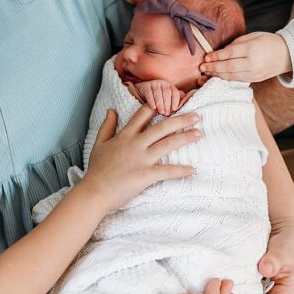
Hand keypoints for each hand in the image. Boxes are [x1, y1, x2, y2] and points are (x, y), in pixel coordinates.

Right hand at [84, 104, 199, 210]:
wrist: (95, 191)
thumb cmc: (96, 170)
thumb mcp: (99, 144)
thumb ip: (107, 126)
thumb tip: (111, 110)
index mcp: (125, 136)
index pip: (143, 115)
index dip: (157, 106)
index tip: (170, 101)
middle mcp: (136, 144)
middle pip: (162, 126)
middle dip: (181, 119)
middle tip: (197, 116)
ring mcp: (142, 159)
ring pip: (168, 143)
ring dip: (186, 138)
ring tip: (199, 134)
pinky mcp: (146, 175)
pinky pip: (167, 171)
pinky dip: (181, 171)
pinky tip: (192, 170)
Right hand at [132, 79, 186, 115]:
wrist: (143, 92)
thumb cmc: (158, 98)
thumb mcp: (167, 99)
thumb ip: (174, 102)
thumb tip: (182, 106)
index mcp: (171, 86)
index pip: (175, 93)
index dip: (175, 101)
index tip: (175, 109)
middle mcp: (163, 83)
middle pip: (167, 93)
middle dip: (167, 104)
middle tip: (166, 113)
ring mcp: (154, 83)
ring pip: (158, 93)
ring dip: (160, 103)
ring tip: (161, 112)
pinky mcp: (146, 86)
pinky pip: (149, 93)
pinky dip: (151, 100)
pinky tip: (153, 107)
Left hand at [201, 32, 291, 82]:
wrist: (287, 54)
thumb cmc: (268, 42)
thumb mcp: (253, 36)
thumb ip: (237, 43)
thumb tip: (221, 51)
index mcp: (252, 49)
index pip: (230, 53)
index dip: (216, 56)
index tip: (206, 57)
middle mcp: (252, 63)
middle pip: (228, 67)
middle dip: (213, 67)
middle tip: (202, 68)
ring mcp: (254, 73)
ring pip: (231, 76)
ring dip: (217, 74)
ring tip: (207, 73)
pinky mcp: (255, 79)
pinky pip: (237, 80)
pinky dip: (226, 78)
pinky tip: (218, 76)